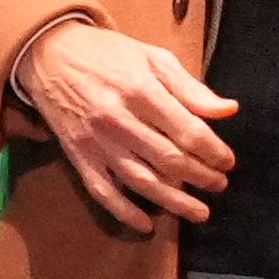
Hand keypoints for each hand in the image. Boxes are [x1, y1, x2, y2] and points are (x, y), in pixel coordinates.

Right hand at [21, 21, 234, 233]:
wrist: (49, 54)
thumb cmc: (108, 54)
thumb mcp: (153, 58)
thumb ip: (191, 87)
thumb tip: (230, 110)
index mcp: (141, 91)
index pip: (188, 131)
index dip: (213, 151)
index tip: (228, 161)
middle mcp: (119, 119)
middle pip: (169, 160)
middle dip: (201, 177)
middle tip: (220, 185)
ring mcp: (97, 141)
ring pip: (141, 181)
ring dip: (174, 202)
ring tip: (199, 212)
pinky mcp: (78, 155)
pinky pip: (102, 190)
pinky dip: (124, 211)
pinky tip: (146, 224)